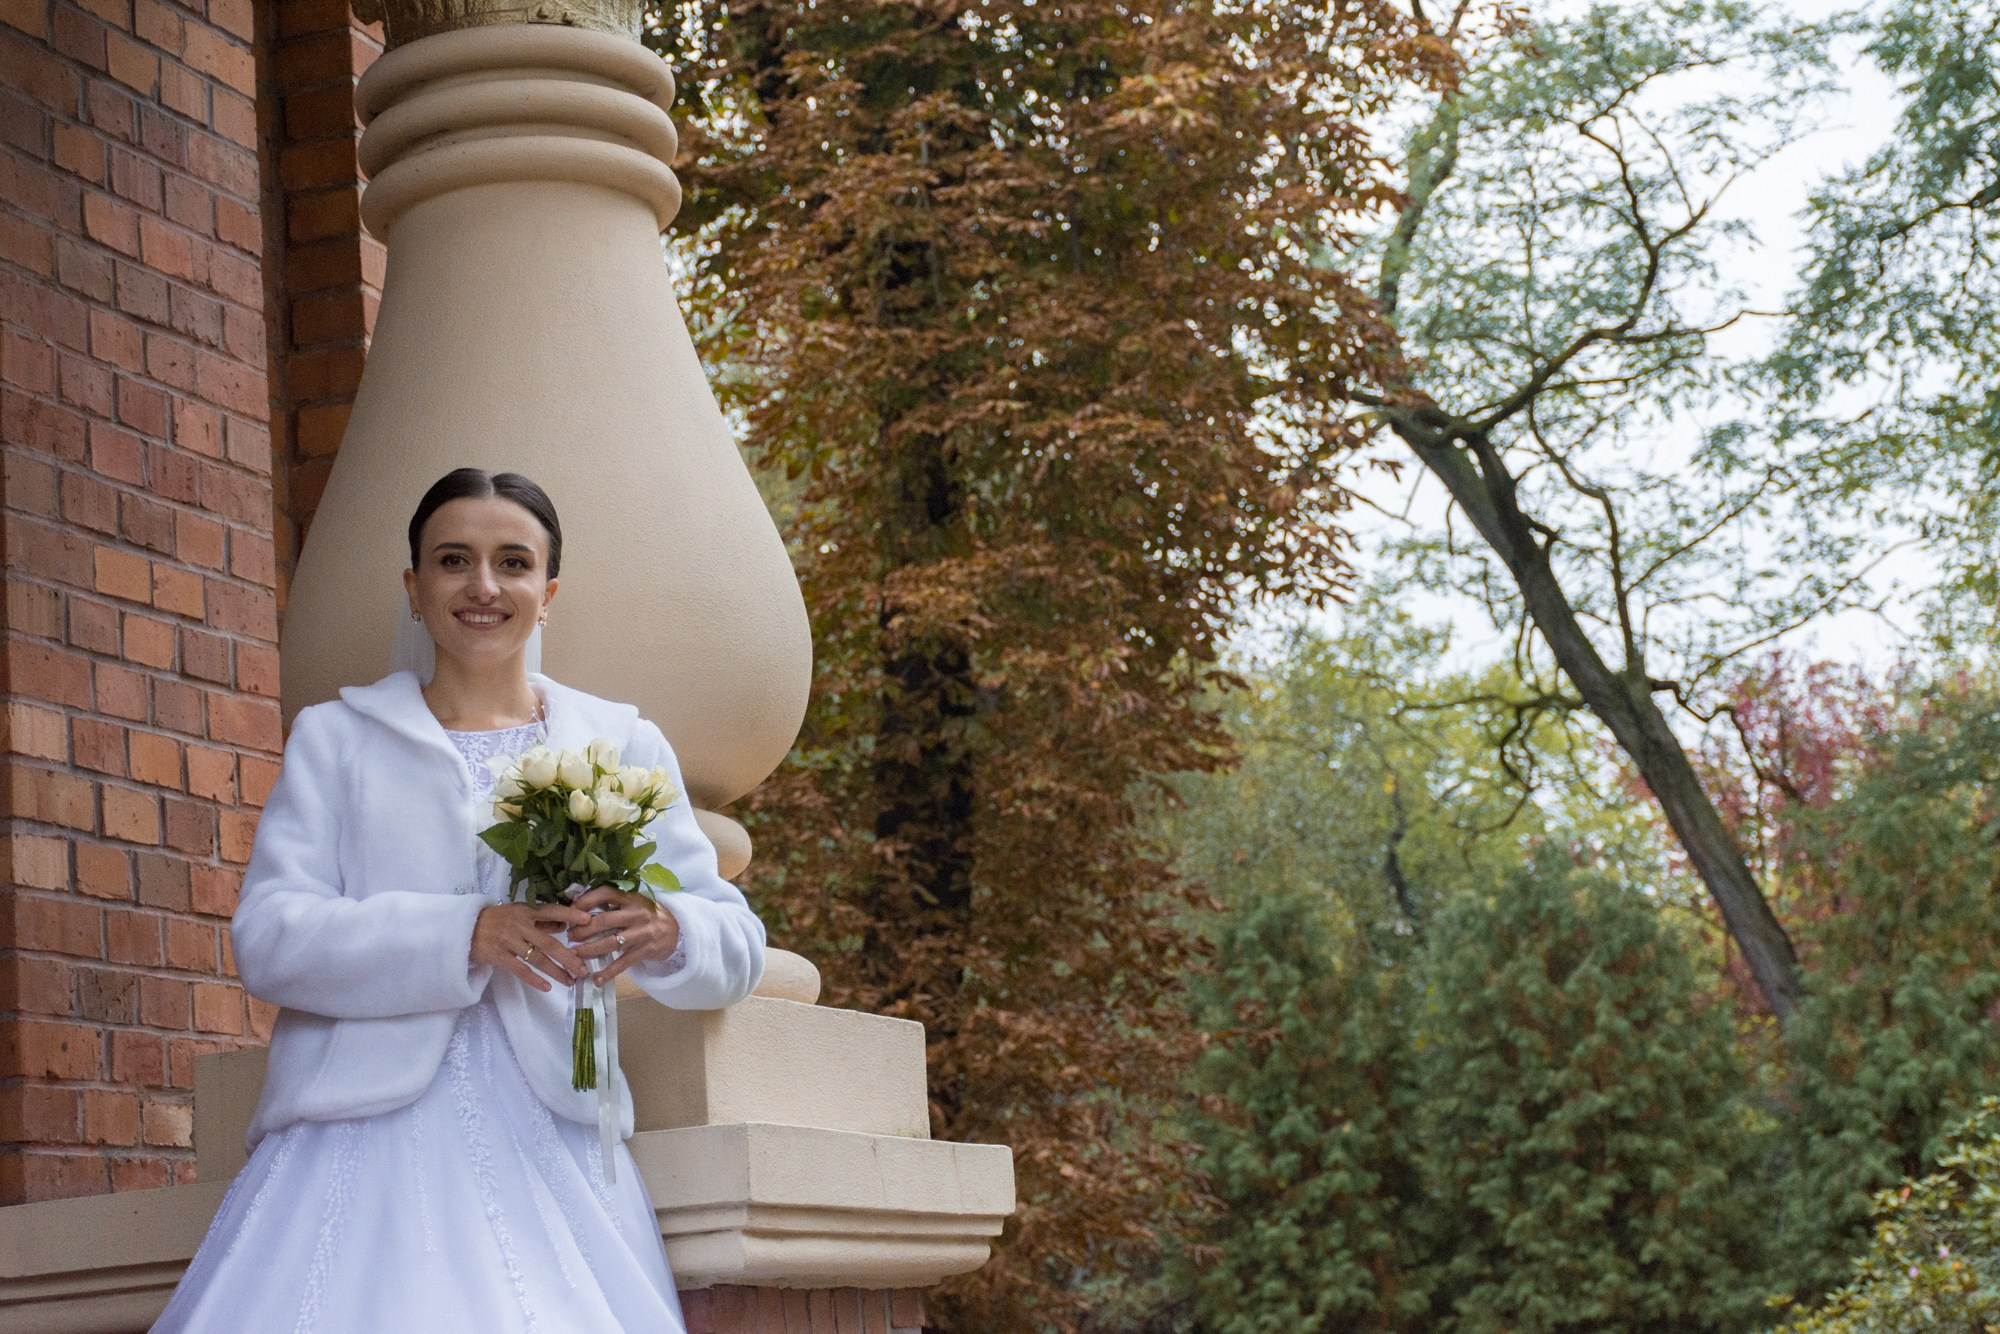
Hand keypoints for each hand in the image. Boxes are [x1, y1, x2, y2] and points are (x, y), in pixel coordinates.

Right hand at [471, 901, 593, 991]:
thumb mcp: (517, 913)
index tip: (589, 921)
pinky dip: (534, 979)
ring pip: (537, 959)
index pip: (551, 911)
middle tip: (583, 968)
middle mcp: (519, 925)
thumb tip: (564, 926)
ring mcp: (508, 941)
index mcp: (525, 911)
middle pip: (549, 943)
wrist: (464, 928)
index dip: (570, 916)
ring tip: (570, 981)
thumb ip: (539, 920)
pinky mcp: (498, 956)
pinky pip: (520, 970)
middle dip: (568, 957)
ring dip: (556, 971)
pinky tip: (547, 987)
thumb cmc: (496, 920)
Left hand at [565, 885, 681, 985]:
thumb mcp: (634, 903)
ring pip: (610, 942)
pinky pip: (623, 963)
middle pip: (604, 920)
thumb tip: (579, 906)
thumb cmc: (648, 915)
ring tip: (575, 954)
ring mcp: (642, 933)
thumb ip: (613, 903)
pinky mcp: (645, 951)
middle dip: (583, 929)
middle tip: (569, 935)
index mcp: (632, 898)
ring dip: (589, 950)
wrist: (676, 930)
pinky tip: (596, 979)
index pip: (606, 893)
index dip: (586, 900)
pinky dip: (608, 972)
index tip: (571, 909)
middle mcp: (637, 914)